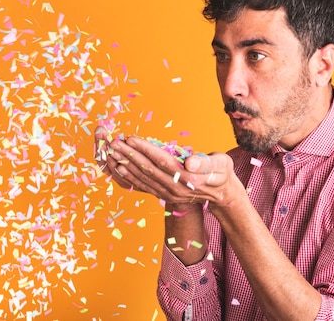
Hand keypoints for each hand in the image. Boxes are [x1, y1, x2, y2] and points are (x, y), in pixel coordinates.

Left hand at [96, 128, 242, 207]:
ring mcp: (168, 193)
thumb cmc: (222, 173)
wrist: (221, 195)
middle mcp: (175, 188)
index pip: (163, 161)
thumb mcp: (221, 164)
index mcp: (189, 178)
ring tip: (111, 151)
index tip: (131, 138)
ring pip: (143, 177)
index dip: (146, 149)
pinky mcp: (163, 194)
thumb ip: (206, 162)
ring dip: (125, 164)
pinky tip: (118, 168)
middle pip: (148, 169)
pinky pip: (143, 185)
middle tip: (113, 142)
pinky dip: (129, 176)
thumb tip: (190, 162)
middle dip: (129, 155)